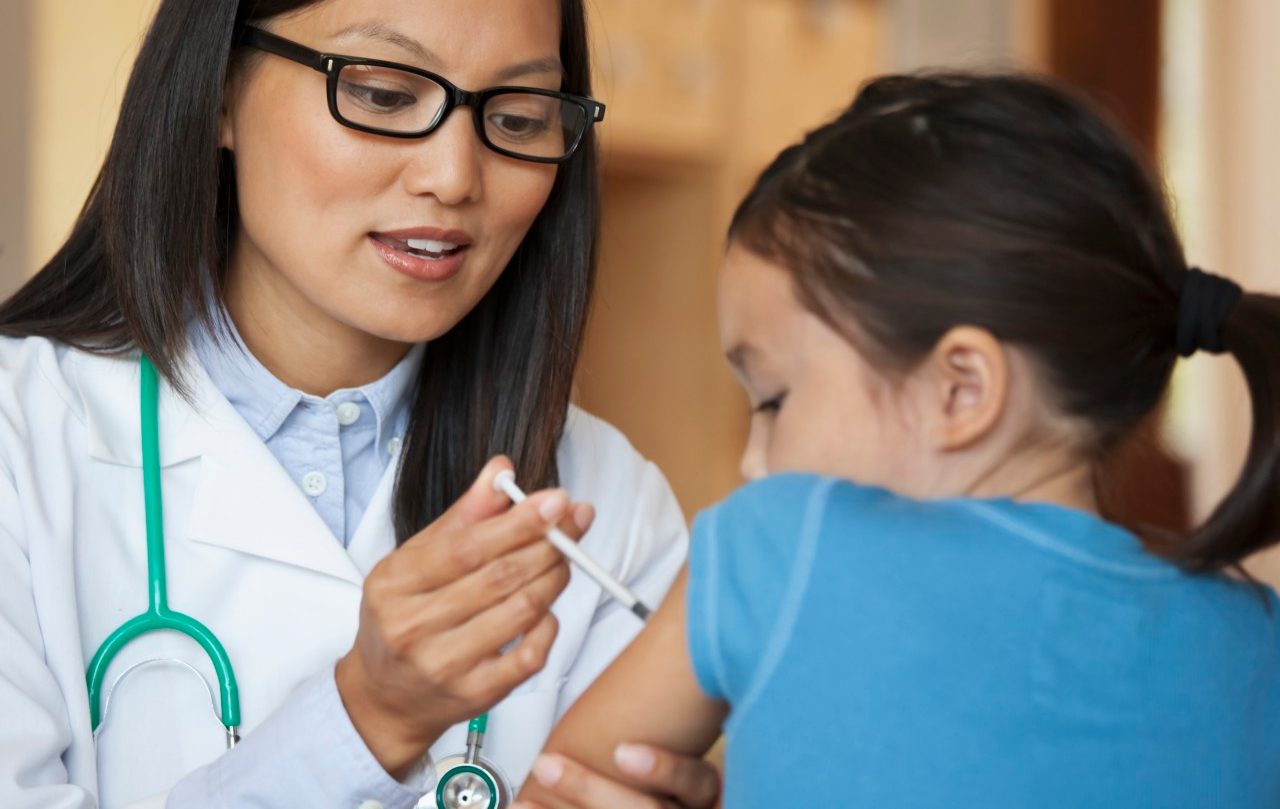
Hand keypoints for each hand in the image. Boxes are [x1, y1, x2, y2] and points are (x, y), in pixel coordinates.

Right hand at [335, 456, 594, 776]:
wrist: (384, 696)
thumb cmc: (404, 616)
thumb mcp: (416, 559)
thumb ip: (464, 515)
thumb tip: (502, 471)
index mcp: (396, 583)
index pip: (467, 547)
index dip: (518, 522)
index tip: (556, 500)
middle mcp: (414, 626)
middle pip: (499, 577)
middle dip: (548, 543)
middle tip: (574, 521)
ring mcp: (445, 665)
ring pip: (521, 612)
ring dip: (554, 578)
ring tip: (563, 558)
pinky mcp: (474, 695)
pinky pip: (530, 656)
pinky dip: (549, 626)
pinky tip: (546, 608)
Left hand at [514, 744, 721, 808]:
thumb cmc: (686, 792)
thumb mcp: (699, 768)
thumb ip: (682, 733)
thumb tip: (664, 661)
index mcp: (705, 799)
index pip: (696, 783)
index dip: (665, 768)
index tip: (623, 749)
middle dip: (588, 789)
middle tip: (547, 763)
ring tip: (523, 802)